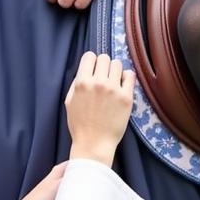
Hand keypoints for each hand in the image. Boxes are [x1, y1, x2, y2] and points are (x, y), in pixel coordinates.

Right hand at [64, 51, 135, 165]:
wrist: (94, 144)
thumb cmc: (80, 125)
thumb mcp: (69, 102)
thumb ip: (76, 83)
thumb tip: (86, 70)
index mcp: (81, 83)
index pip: (89, 56)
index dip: (92, 62)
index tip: (94, 70)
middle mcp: (97, 83)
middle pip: (104, 58)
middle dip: (104, 66)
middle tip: (104, 77)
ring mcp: (113, 89)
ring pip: (118, 64)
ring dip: (115, 71)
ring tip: (113, 83)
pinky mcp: (126, 97)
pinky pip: (130, 75)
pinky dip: (127, 77)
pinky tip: (123, 86)